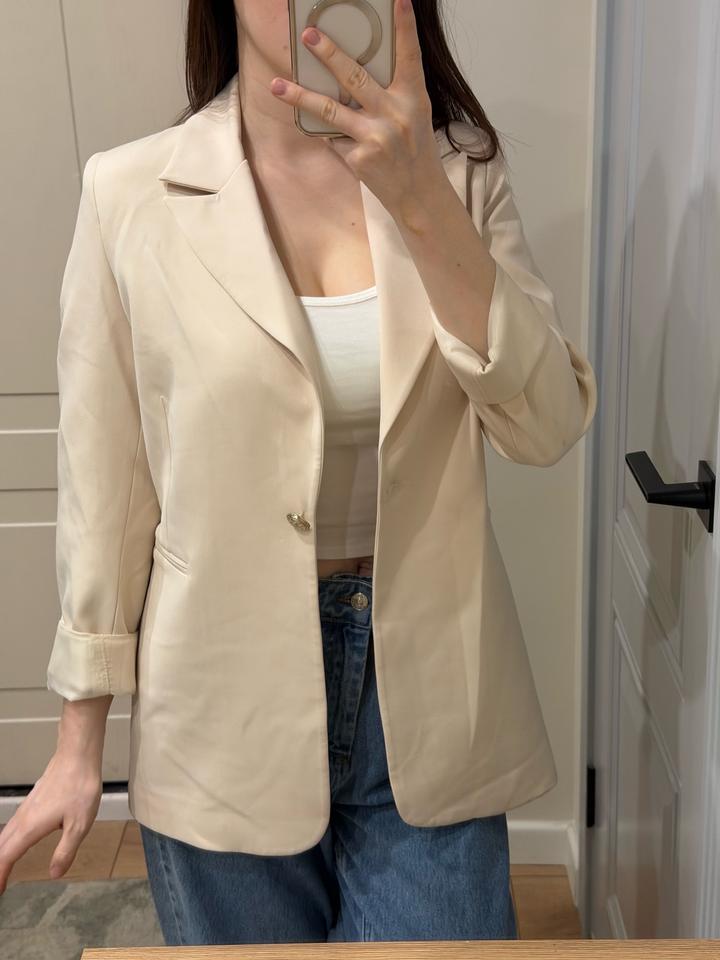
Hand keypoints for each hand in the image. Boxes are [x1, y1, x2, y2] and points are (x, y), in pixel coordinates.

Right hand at [0, 748, 102, 893]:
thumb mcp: (80, 824)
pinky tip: (14, 843)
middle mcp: (23, 819)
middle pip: (0, 848)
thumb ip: (66, 851)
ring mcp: (26, 808)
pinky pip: (11, 826)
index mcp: (31, 828)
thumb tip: (55, 873)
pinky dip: (6, 841)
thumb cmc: (80, 785)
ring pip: (3, 836)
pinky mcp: (32, 802)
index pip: (6, 858)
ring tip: (2, 870)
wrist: (77, 756)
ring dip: (0, 854)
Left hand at [270, 0, 447, 217]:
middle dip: (329, 54)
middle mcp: (395, 115)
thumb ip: (393, 91)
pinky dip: (327, 134)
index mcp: (413, 98)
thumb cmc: (415, 150)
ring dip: (300, 96)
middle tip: (308, 35)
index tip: (398, 0)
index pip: (409, 56)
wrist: (418, 193)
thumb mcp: (416, 114)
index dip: (405, 27)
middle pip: (355, 78)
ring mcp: (375, 137)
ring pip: (330, 110)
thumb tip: (353, 70)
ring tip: (277, 85)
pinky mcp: (359, 159)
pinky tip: (317, 131)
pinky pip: (333, 139)